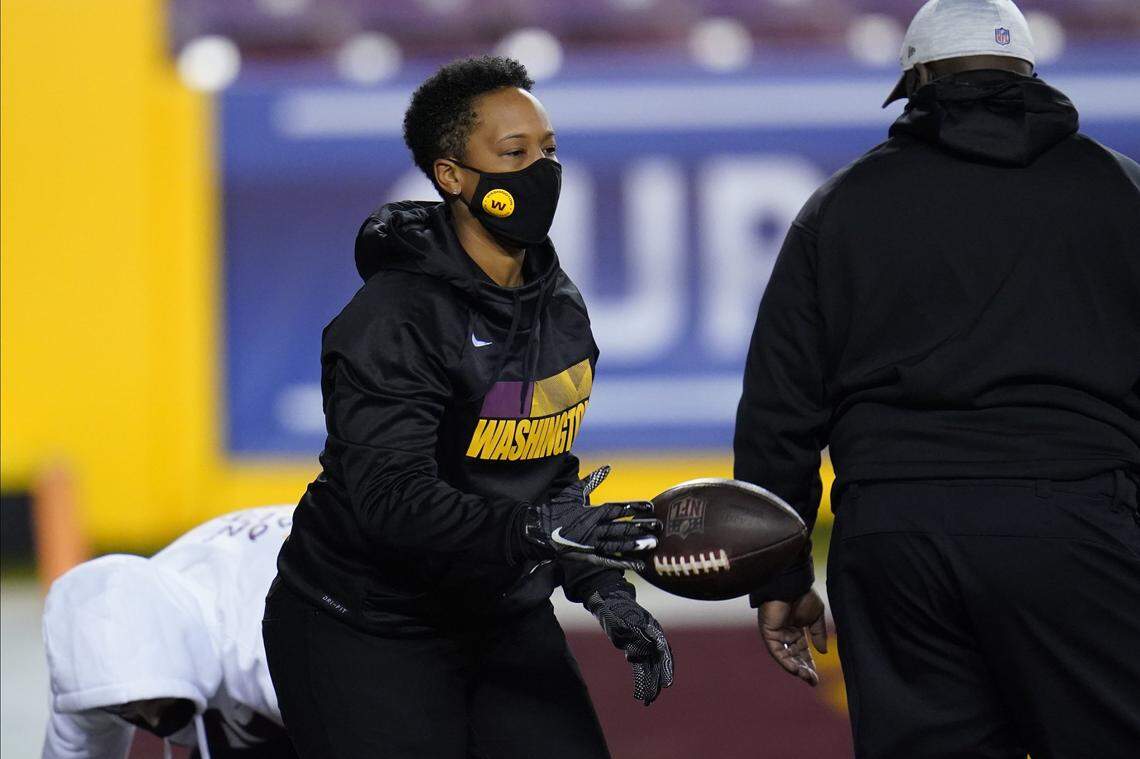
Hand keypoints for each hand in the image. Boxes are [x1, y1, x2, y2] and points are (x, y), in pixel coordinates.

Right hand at [523, 466, 659, 570]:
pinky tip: (639, 565)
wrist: (537, 531)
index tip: (651, 507)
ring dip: (636, 544)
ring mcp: (591, 543)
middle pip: (622, 527)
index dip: (634, 508)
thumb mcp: (573, 492)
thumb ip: (592, 481)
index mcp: (591, 511)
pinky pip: (609, 560)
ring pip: (618, 544)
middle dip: (641, 526)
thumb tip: (607, 467)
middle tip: (659, 526)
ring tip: (653, 544)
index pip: (618, 508)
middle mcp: (593, 527)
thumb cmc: (555, 510)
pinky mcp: (588, 556)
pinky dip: (624, 563)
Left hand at [586, 584, 673, 704]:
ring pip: (650, 667)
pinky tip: (639, 692)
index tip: (667, 684)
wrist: (607, 601)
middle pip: (658, 663)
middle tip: (655, 697)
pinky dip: (641, 678)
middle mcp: (652, 638)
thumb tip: (654, 647)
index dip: (666, 669)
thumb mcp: (624, 620)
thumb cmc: (616, 609)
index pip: (663, 652)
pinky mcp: (635, 648)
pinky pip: (640, 666)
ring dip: (650, 684)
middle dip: (658, 681)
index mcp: (652, 629)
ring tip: (647, 701)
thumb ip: (639, 634)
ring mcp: (644, 644)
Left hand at [757, 589, 827, 686]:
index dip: (809, 664)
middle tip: (812, 681)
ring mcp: (776, 633)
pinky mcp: (768, 632)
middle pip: (794, 656)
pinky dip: (785, 661)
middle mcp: (785, 633)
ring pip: (785, 656)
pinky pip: (776, 650)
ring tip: (805, 677)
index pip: (802, 652)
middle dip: (803, 669)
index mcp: (796, 629)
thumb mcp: (816, 616)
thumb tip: (823, 652)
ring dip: (795, 668)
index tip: (816, 678)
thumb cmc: (804, 595)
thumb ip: (818, 634)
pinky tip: (795, 669)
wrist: (792, 583)